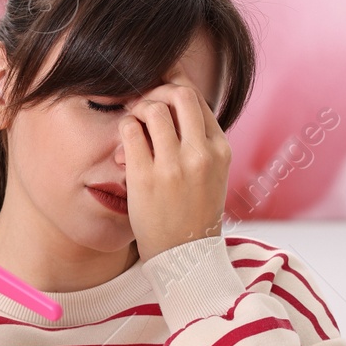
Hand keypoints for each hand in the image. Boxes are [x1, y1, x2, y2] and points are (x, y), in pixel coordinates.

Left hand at [120, 82, 231, 257]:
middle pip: (179, 93)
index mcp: (220, 149)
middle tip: (145, 105)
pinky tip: (126, 139)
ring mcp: (174, 165)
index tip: (159, 94)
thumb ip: (199, 141)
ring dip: (139, 108)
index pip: (198, 98)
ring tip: (135, 123)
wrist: (185, 256)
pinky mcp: (146, 176)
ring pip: (153, 108)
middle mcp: (201, 153)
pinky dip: (125, 126)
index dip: (174, 88)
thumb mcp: (211, 173)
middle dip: (158, 91)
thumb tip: (174, 102)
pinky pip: (130, 130)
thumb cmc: (193, 211)